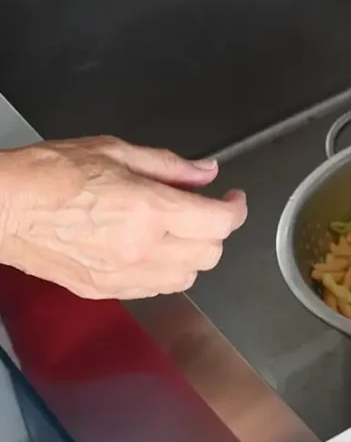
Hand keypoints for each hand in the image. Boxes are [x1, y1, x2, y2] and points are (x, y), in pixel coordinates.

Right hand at [0, 136, 246, 299]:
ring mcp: (122, 275)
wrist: (1, 207)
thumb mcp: (117, 152)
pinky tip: (153, 249)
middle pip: (210, 254)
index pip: (218, 223)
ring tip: (178, 231)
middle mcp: (141, 249)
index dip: (235, 209)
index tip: (232, 199)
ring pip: (187, 278)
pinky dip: (166, 271)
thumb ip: (170, 166)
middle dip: (215, 231)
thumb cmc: (51, 173)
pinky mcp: (104, 289)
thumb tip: (206, 172)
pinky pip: (156, 289)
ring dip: (193, 255)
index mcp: (149, 210)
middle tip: (204, 210)